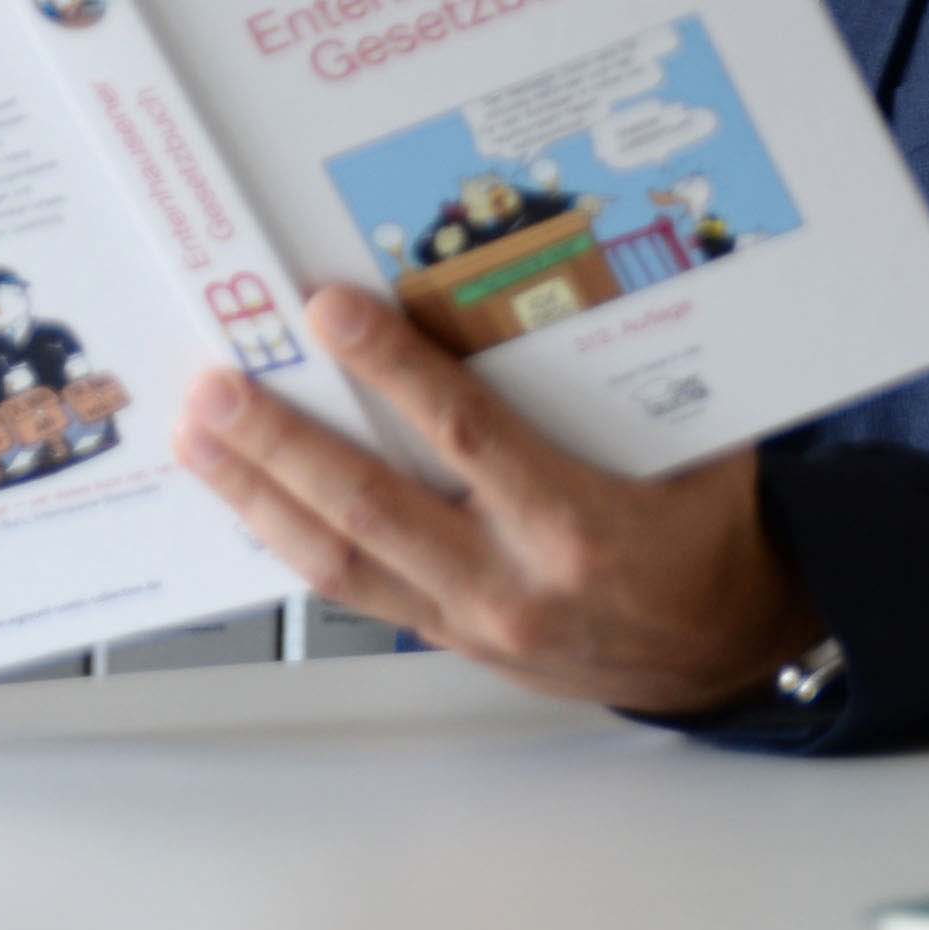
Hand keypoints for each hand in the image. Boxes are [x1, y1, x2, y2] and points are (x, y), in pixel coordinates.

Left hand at [177, 285, 821, 717]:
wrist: (728, 652)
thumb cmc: (712, 534)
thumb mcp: (696, 447)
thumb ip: (630, 379)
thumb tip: (572, 277)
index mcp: (576, 524)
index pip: (465, 433)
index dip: (391, 368)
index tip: (328, 310)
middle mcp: (511, 583)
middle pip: (370, 505)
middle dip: (281, 443)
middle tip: (216, 387)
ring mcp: (474, 623)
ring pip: (342, 562)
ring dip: (261, 497)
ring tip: (199, 441)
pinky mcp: (454, 643)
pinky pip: (359, 592)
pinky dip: (296, 543)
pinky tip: (249, 502)